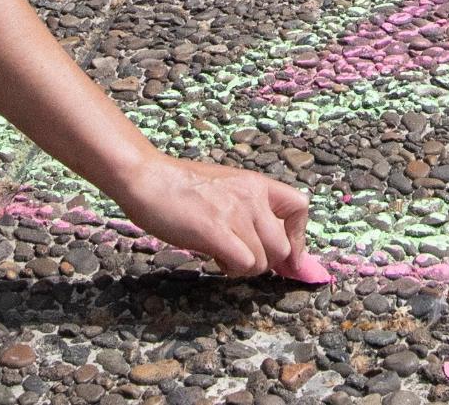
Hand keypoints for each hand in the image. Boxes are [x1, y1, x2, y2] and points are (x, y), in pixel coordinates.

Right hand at [108, 155, 312, 278]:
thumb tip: (266, 241)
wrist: (148, 179)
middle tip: (244, 260)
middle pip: (283, 246)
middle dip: (266, 262)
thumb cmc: (180, 187)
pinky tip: (215, 258)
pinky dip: (231, 269)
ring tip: (223, 255)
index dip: (298, 238)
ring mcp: (235, 213)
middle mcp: (251, 196)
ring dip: (244, 268)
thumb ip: (248, 208)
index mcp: (256, 184)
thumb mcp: (225, 187)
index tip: (289, 258)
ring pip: (263, 260)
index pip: (300, 207)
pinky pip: (244, 263)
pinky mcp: (216, 230)